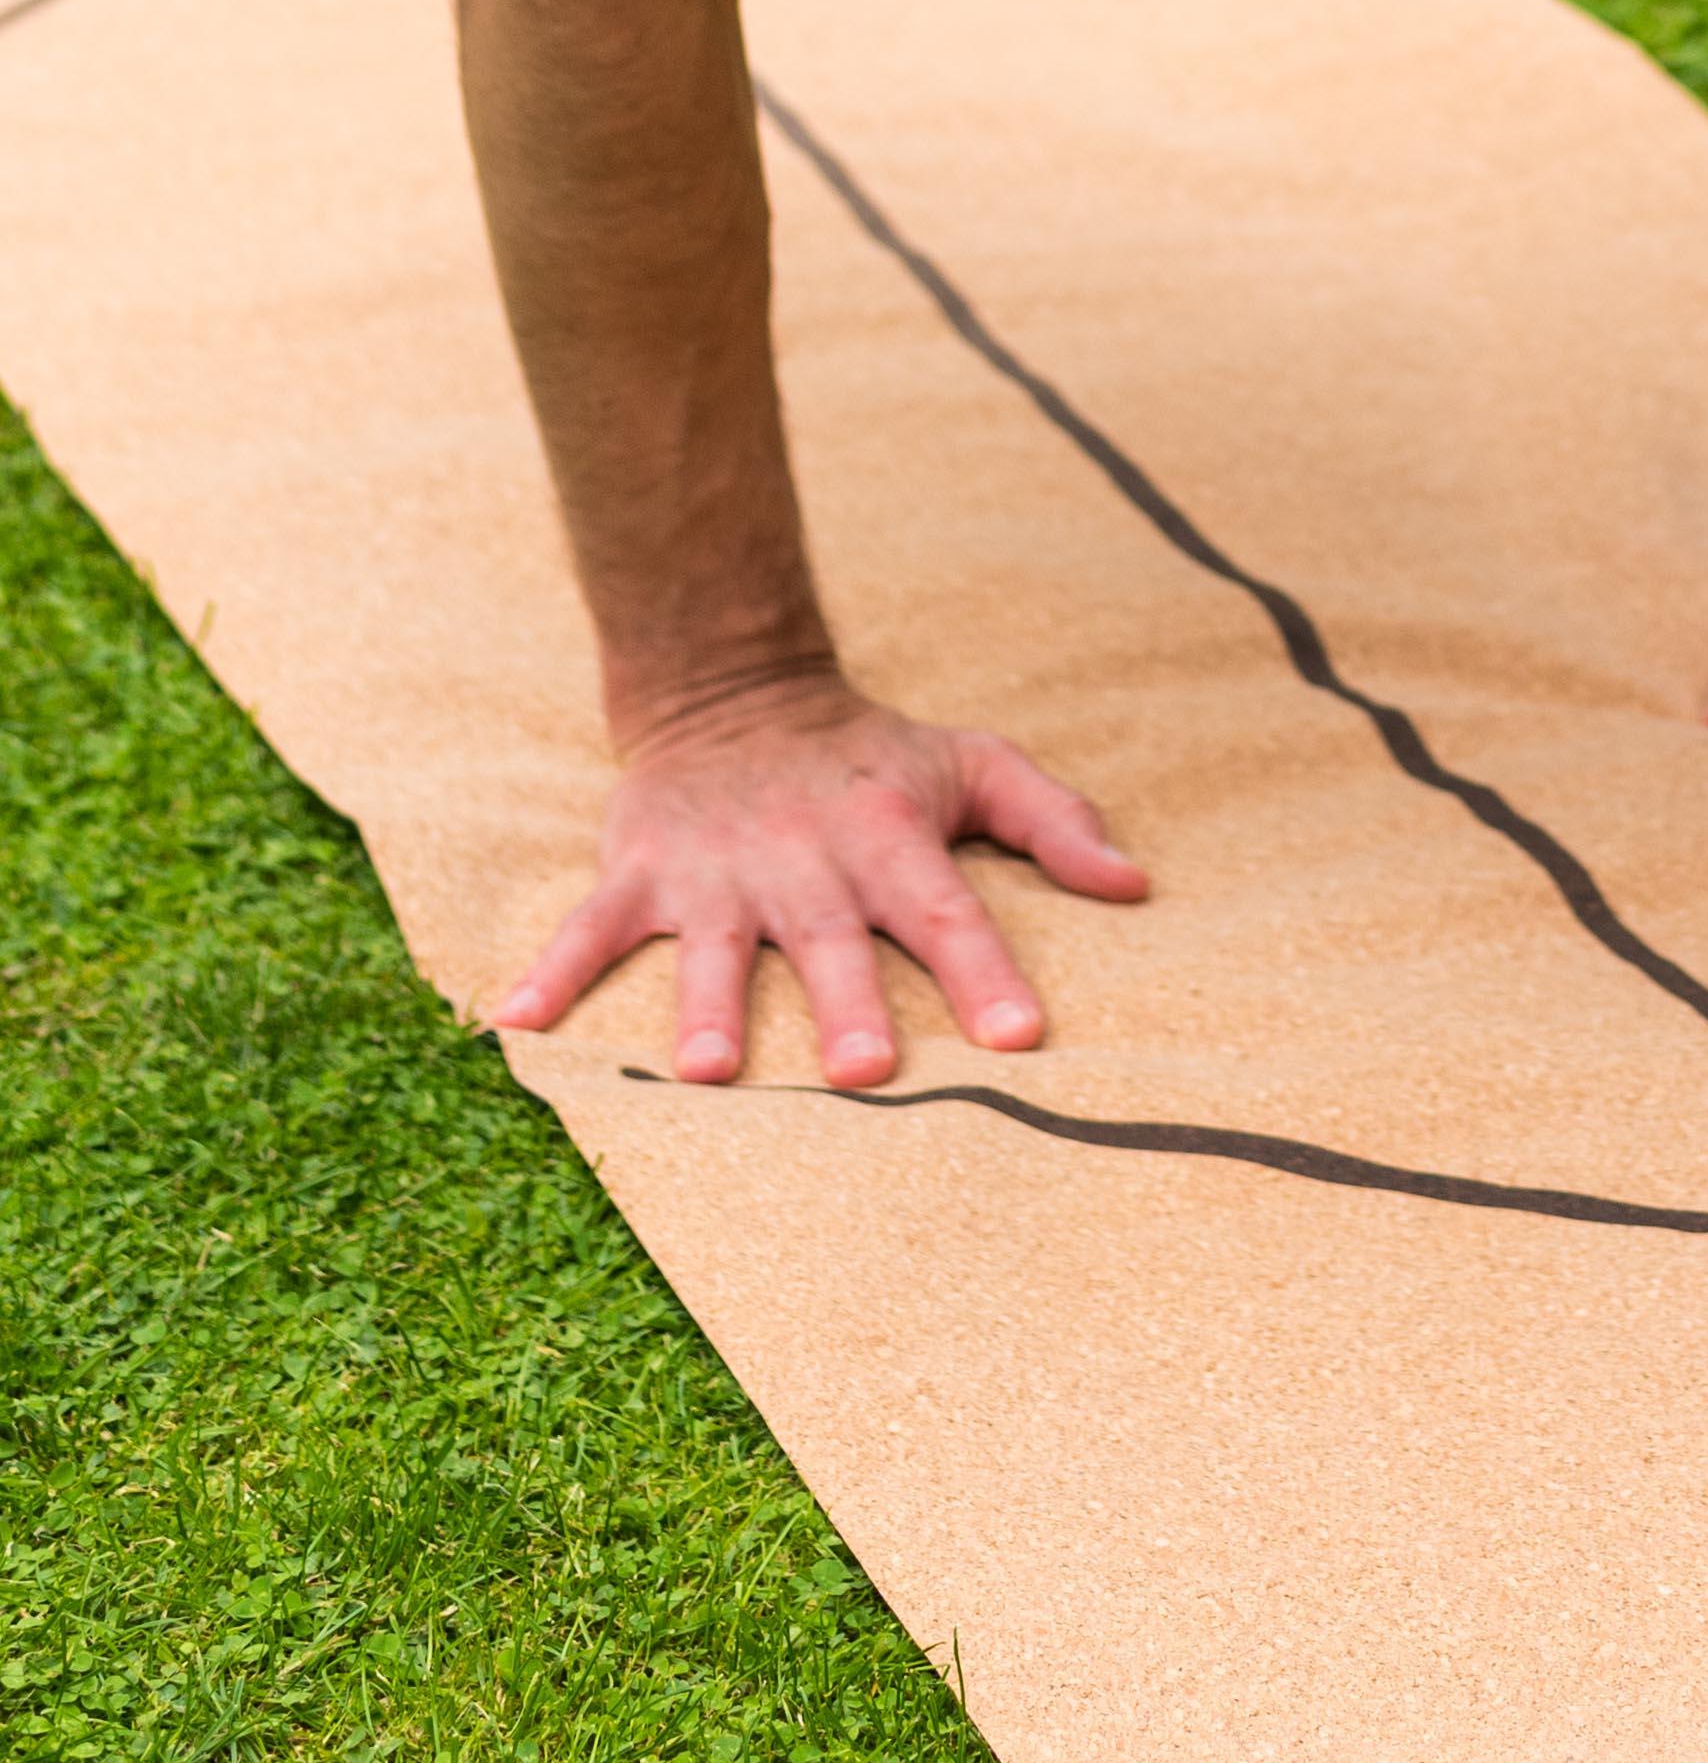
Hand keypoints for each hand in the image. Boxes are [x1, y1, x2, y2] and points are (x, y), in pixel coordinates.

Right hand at [493, 677, 1147, 1085]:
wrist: (735, 688)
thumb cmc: (874, 754)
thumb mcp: (974, 764)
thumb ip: (1057, 822)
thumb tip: (1137, 888)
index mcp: (889, 837)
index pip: (950, 910)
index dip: (986, 972)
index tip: (1021, 1036)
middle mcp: (804, 859)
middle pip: (832, 941)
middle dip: (848, 1003)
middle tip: (869, 1073)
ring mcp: (714, 870)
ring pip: (712, 947)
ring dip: (706, 1008)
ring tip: (706, 1074)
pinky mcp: (639, 872)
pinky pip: (589, 927)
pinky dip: (551, 971)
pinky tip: (515, 1022)